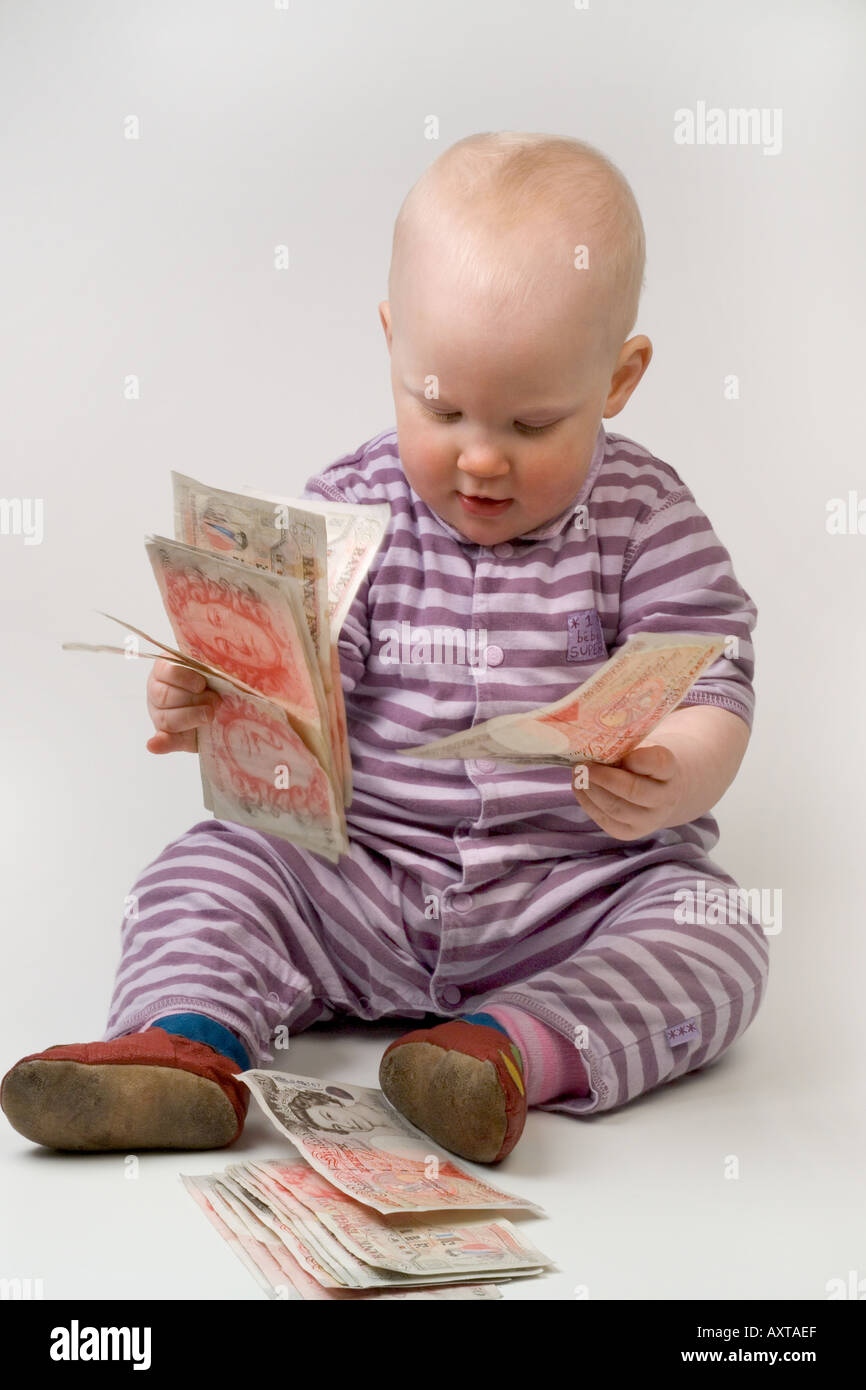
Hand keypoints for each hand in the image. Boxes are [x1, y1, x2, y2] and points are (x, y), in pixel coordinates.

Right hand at [146, 658, 221, 753]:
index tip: (202, 683)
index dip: (183, 677)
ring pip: (167, 718)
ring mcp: (160, 714)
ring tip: (210, 715)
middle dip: (192, 700)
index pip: (166, 671)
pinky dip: (159, 743)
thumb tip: (214, 658)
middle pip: (165, 696)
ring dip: (190, 717)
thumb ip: (209, 662)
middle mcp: (157, 690)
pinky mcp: (169, 736)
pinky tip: (155, 744)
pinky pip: (162, 741)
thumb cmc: (217, 679)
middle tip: (216, 701)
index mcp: (165, 668)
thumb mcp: (213, 667)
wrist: (225, 702)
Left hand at [571, 742, 690, 840]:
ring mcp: (649, 820)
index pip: (659, 763)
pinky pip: (606, 820)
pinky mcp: (630, 832)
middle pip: (634, 790)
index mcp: (670, 771)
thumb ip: (624, 749)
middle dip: (604, 778)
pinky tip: (580, 788)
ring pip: (616, 808)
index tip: (619, 750)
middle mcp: (665, 798)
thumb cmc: (642, 763)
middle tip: (584, 765)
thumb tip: (591, 750)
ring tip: (578, 775)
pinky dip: (588, 803)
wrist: (657, 792)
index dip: (638, 757)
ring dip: (592, 790)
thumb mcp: (641, 750)